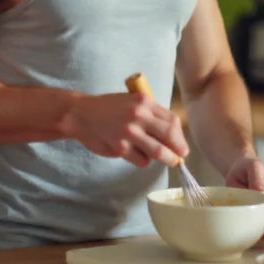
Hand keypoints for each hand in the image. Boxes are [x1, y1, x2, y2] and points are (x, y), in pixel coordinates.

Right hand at [63, 92, 188, 167]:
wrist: (81, 114)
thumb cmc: (109, 108)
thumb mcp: (131, 102)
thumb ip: (150, 114)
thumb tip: (172, 134)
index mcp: (144, 102)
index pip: (171, 120)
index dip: (179, 135)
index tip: (181, 143)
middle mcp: (138, 115)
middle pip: (169, 136)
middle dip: (179, 149)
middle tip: (181, 156)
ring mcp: (129, 132)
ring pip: (159, 151)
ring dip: (168, 159)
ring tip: (170, 161)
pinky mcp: (120, 147)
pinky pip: (141, 160)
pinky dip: (144, 161)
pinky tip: (139, 156)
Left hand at [225, 156, 263, 239]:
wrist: (235, 169)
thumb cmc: (248, 166)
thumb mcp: (254, 167)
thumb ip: (258, 179)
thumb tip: (262, 194)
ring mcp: (259, 214)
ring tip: (258, 237)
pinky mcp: (248, 218)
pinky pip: (253, 229)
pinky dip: (251, 234)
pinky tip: (246, 234)